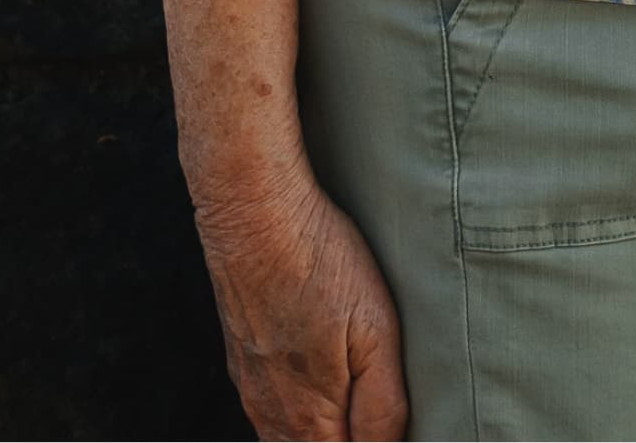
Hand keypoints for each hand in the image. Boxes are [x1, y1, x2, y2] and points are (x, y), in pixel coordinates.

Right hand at [194, 168, 407, 439]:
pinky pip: (272, 411)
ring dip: (325, 429)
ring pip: (289, 439)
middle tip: (380, 413)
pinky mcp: (244, 362)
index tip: (392, 425)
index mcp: (310, 419)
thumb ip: (383, 406)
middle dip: (350, 437)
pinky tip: (320, 379)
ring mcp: (253, 390)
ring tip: (354, 397)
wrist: (255, 216)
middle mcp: (272, 416)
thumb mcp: (376, 331)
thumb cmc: (319, 265)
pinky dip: (300, 412)